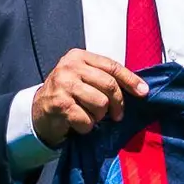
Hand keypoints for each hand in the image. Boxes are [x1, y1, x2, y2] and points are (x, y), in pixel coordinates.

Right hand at [32, 48, 148, 146]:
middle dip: (117, 103)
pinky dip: (86, 126)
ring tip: (90, 116)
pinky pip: (86, 120)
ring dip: (99, 116)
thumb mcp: (84, 77)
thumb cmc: (68, 94)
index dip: (130, 80)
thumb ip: (105, 77)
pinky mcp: (59, 105)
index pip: (112, 66)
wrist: (39, 110)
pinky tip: (78, 123)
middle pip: (109, 85)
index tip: (143, 92)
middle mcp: (69, 67)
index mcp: (79, 56)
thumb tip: (140, 89)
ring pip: (100, 103)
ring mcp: (63, 85)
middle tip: (117, 115)